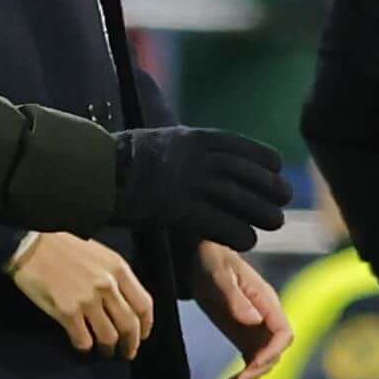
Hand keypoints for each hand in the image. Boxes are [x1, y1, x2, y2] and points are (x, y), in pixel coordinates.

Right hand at [10, 231, 156, 355]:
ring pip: (109, 337)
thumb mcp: (100, 255)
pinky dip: (85, 347)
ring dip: (109, 349)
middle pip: (129, 325)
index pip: (144, 304)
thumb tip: (125, 303)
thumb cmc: (64, 247)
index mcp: (118, 269)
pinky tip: (83, 346)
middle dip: (131, 344)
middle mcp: (107, 285)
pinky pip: (83, 340)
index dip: (146, 325)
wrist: (30, 244)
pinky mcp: (66, 312)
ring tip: (105, 352)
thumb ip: (115, 277)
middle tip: (127, 353)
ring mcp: (87, 300)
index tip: (142, 335)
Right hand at [113, 120, 291, 250]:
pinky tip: (248, 241)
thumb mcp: (160, 141)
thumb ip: (185, 148)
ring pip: (240, 199)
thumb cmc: (120, 161)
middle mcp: (197, 157)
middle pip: (246, 173)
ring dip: (262, 212)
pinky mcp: (180, 210)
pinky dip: (239, 233)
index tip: (277, 167)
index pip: (239, 146)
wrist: (94, 173)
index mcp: (192, 137)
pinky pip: (220, 223)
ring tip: (275, 223)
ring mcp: (189, 183)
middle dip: (269, 187)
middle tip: (284, 199)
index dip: (262, 158)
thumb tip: (203, 154)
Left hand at [197, 241, 292, 378]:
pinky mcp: (243, 334)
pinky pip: (252, 358)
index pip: (284, 333)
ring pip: (266, 358)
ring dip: (254, 375)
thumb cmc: (211, 260)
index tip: (252, 365)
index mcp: (266, 301)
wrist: (199, 257)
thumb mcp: (218, 276)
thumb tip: (255, 321)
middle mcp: (266, 316)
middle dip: (261, 368)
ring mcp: (256, 326)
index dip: (273, 352)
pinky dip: (245, 373)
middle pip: (277, 351)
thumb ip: (235, 298)